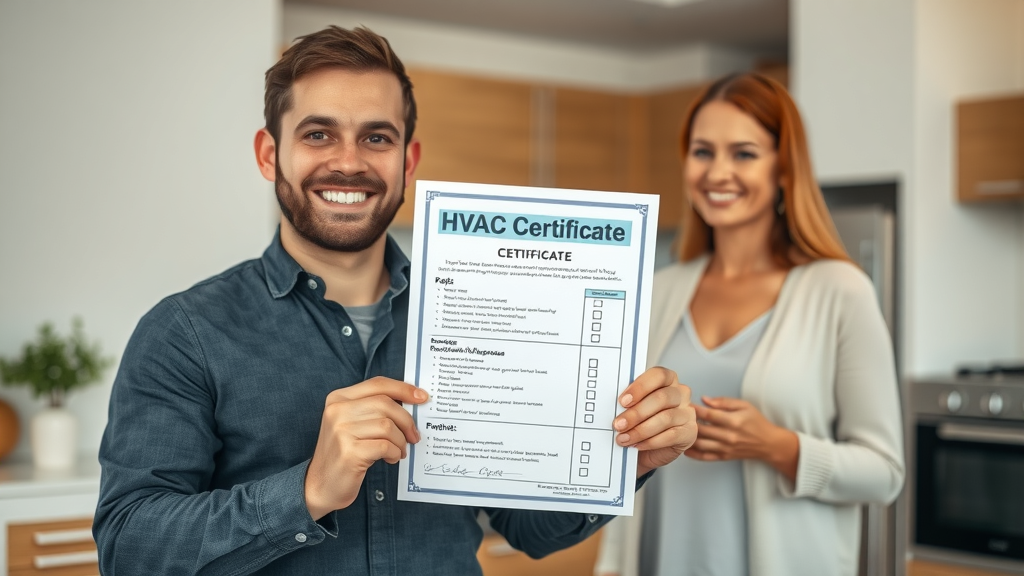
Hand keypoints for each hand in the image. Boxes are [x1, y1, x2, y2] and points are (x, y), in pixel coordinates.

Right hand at [304, 377, 428, 519]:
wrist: (320, 485)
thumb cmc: (343, 453)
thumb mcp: (352, 424)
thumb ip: (373, 410)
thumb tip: (410, 403)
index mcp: (338, 399)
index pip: (378, 385)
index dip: (403, 389)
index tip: (421, 397)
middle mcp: (337, 411)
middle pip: (386, 404)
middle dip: (406, 421)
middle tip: (413, 436)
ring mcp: (341, 431)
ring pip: (388, 426)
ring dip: (400, 441)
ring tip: (399, 450)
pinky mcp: (349, 452)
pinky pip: (385, 446)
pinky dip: (394, 452)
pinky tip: (390, 458)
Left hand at [613, 367, 696, 476]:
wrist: (646, 449)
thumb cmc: (639, 422)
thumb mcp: (632, 407)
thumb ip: (629, 401)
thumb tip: (614, 404)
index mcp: (667, 379)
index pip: (658, 375)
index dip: (640, 387)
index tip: (622, 401)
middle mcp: (680, 393)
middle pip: (661, 398)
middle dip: (636, 413)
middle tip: (618, 424)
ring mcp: (688, 413)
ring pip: (665, 418)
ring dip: (641, 430)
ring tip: (624, 438)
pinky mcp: (690, 432)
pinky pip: (671, 436)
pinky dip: (651, 442)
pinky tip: (637, 445)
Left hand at [686, 396, 798, 480]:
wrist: (769, 443)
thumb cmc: (756, 422)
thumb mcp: (744, 406)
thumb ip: (724, 402)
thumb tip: (704, 399)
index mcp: (734, 421)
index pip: (708, 415)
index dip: (694, 409)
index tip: (686, 404)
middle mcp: (729, 436)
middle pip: (701, 430)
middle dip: (688, 422)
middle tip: (679, 417)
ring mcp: (726, 448)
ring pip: (700, 444)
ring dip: (688, 438)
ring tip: (679, 430)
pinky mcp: (724, 457)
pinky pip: (705, 457)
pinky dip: (693, 454)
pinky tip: (684, 448)